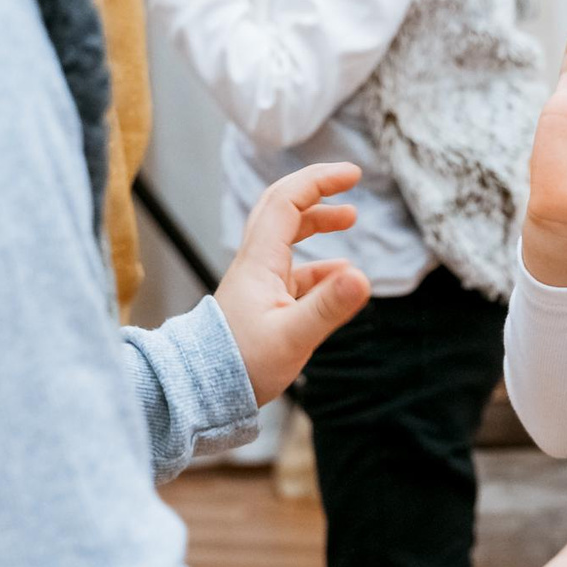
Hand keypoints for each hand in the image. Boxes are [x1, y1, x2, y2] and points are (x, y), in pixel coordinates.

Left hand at [215, 162, 371, 402]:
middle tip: (349, 180)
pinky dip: (320, 265)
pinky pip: (294, 270)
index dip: (319, 181)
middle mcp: (256, 264)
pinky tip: (342, 277)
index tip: (353, 175)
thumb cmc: (241, 365)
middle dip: (316, 189)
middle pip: (282, 208)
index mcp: (260, 262)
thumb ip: (327, 307)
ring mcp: (259, 282)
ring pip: (287, 236)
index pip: (287, 202)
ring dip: (317, 221)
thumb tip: (362, 277)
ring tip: (350, 219)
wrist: (204, 392)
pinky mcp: (264, 302)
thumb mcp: (291, 337)